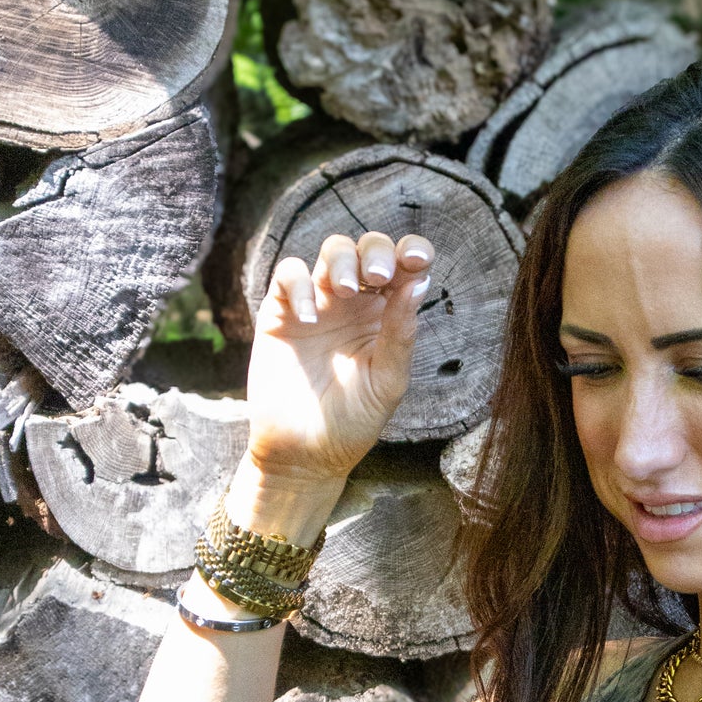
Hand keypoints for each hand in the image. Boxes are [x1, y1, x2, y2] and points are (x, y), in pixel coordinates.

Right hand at [244, 228, 433, 486]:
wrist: (305, 453)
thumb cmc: (352, 421)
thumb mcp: (388, 380)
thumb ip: (401, 333)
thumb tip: (420, 282)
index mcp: (387, 315)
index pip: (405, 267)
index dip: (413, 251)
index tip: (417, 259)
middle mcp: (355, 303)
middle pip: (367, 248)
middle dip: (375, 251)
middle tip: (378, 278)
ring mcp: (318, 304)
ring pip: (331, 251)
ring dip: (341, 260)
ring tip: (343, 292)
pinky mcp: (281, 312)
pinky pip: (289, 275)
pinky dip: (299, 285)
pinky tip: (309, 318)